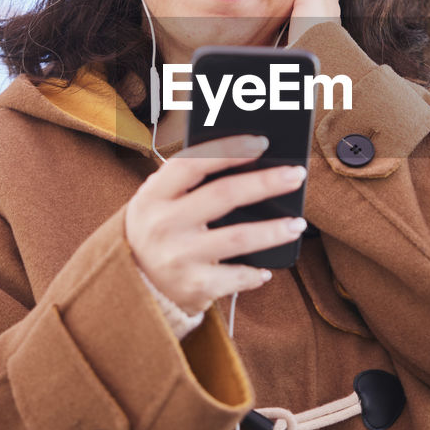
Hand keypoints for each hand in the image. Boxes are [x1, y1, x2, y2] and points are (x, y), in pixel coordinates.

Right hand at [125, 135, 307, 314]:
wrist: (131, 283)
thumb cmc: (158, 228)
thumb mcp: (159, 200)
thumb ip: (190, 180)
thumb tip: (249, 157)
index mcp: (153, 195)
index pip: (192, 163)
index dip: (228, 150)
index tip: (262, 142)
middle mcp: (163, 225)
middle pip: (224, 195)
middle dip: (266, 182)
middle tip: (296, 175)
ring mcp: (178, 257)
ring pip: (238, 237)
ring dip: (274, 230)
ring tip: (298, 224)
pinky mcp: (193, 286)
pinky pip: (236, 277)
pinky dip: (255, 273)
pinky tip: (267, 269)